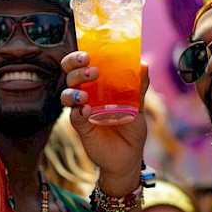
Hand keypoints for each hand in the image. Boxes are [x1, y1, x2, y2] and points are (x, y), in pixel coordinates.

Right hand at [60, 51, 148, 193]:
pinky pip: (74, 116)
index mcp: (99, 86)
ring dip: (74, 91)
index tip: (87, 53)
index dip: (79, 57)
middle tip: (91, 69)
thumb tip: (143, 64)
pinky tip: (87, 110)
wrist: (129, 157)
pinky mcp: (81, 127)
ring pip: (67, 95)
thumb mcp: (139, 107)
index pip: (83, 65)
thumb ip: (139, 87)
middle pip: (71, 75)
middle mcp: (87, 95)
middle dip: (75, 68)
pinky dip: (78, 112)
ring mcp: (82, 111)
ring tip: (85, 95)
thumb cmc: (132, 129)